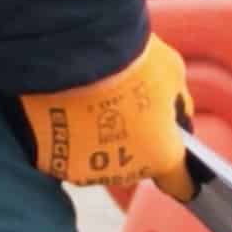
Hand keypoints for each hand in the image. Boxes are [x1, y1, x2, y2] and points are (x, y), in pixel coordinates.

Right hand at [19, 35, 192, 197]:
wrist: (75, 48)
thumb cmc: (129, 57)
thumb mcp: (171, 74)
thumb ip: (176, 103)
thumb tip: (175, 114)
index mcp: (161, 156)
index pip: (180, 183)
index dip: (180, 171)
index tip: (172, 155)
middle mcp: (125, 172)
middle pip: (132, 167)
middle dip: (131, 144)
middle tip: (121, 108)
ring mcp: (86, 170)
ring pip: (96, 161)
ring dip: (95, 141)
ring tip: (88, 103)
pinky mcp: (51, 161)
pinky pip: (64, 152)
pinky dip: (64, 136)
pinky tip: (63, 108)